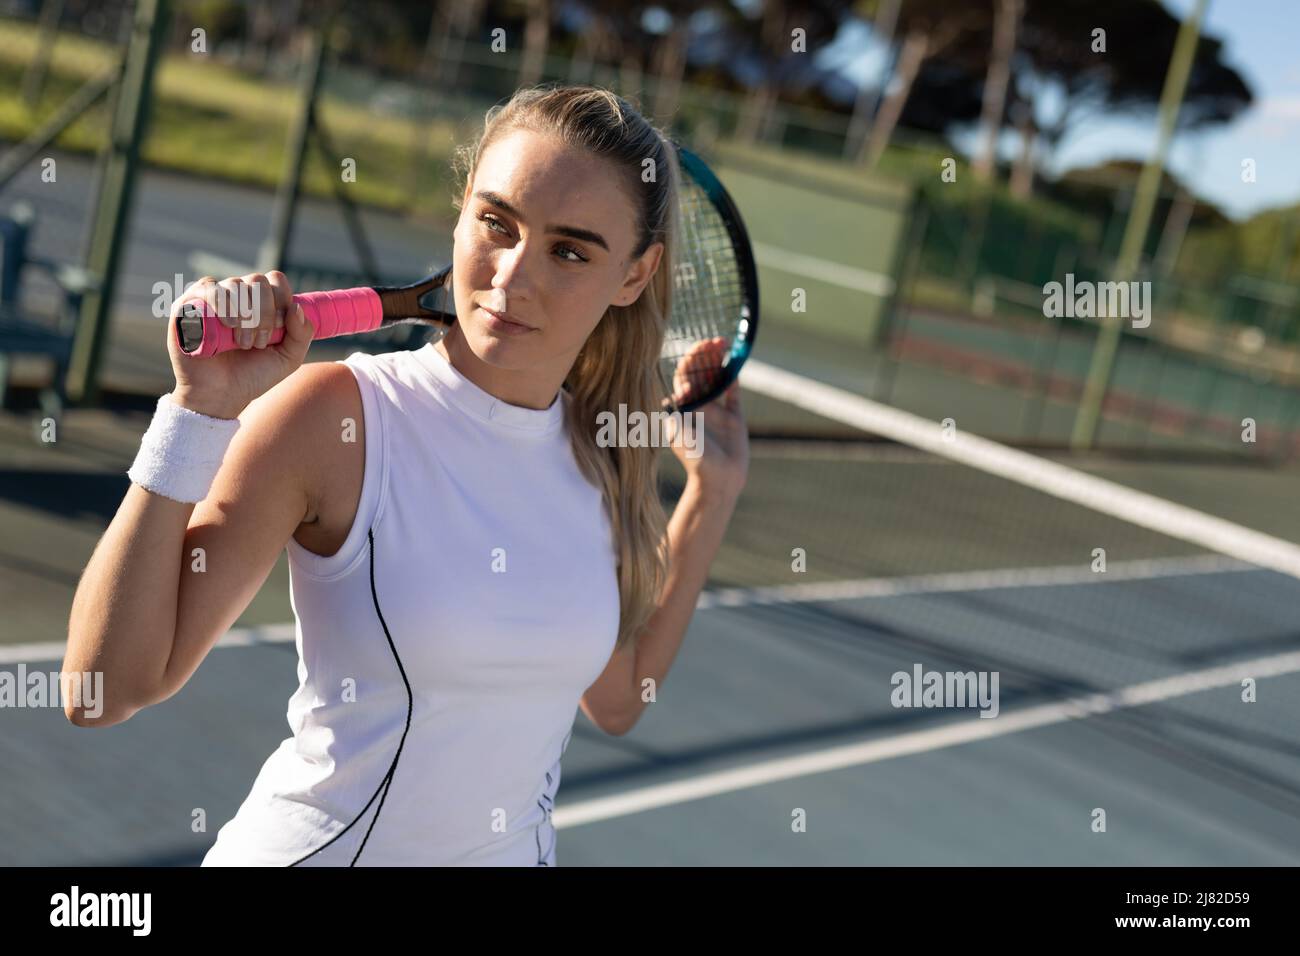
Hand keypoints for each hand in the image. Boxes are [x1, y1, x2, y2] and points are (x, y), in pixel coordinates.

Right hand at [165, 271, 313, 417]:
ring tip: (243, 343)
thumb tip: (296, 307)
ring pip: (235, 284)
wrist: (221, 396)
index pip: (275, 280)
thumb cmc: (252, 376)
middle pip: (258, 281)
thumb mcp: (288, 358)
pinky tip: (229, 325)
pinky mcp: (188, 305)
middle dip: (265, 312)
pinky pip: (207, 287)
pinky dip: (224, 303)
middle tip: (259, 342)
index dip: (282, 299)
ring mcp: (212, 299)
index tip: (280, 327)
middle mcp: (236, 296)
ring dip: (246, 314)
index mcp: (260, 302)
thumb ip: (302, 333)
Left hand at [666, 338, 748, 503]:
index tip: (701, 347)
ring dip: (720, 361)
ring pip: (718, 379)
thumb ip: (681, 412)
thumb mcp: (683, 434)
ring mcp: (717, 411)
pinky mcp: (734, 419)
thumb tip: (680, 390)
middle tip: (717, 339)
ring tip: (725, 343)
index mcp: (684, 407)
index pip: (685, 376)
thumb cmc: (696, 460)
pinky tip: (735, 364)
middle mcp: (699, 406)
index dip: (692, 359)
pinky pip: (734, 394)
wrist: (718, 482)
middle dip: (707, 354)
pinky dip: (734, 378)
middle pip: (702, 373)